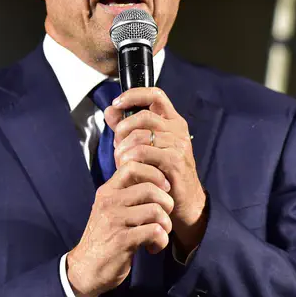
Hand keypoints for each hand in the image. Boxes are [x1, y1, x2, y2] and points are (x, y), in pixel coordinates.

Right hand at [66, 161, 173, 296]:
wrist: (85, 270)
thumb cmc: (104, 239)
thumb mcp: (110, 210)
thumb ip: (127, 195)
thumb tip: (155, 178)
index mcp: (107, 192)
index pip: (132, 166)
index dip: (155, 174)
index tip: (164, 189)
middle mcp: (109, 202)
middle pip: (150, 188)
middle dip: (167, 203)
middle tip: (165, 218)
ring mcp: (114, 221)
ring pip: (156, 210)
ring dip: (166, 225)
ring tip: (160, 235)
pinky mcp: (122, 240)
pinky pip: (155, 231)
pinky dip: (161, 241)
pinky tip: (153, 247)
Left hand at [107, 87, 207, 255]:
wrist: (185, 202)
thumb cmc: (163, 174)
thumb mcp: (145, 147)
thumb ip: (127, 128)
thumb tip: (110, 111)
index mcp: (172, 121)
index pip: (155, 94)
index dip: (134, 94)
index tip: (117, 103)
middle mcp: (177, 130)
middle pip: (143, 116)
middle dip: (122, 130)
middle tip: (116, 147)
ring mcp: (178, 144)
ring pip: (140, 135)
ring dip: (123, 149)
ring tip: (120, 162)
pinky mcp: (174, 161)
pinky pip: (143, 153)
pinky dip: (130, 160)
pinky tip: (128, 169)